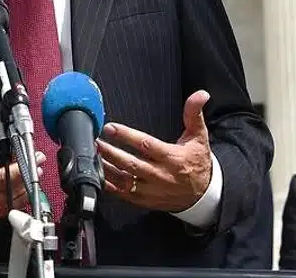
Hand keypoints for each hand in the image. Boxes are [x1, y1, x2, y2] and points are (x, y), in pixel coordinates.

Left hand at [97, 90, 212, 212]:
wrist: (202, 195)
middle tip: (96, 142)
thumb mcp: (199, 136)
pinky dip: (110, 186)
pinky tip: (99, 174)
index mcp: (173, 158)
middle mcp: (162, 176)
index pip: (147, 146)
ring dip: (107, 169)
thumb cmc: (198, 162)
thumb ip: (194, 114)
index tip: (110, 128)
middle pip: (132, 164)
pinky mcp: (146, 201)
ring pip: (125, 181)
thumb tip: (201, 94)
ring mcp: (152, 190)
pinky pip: (124, 195)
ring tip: (93, 156)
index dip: (127, 136)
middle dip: (111, 153)